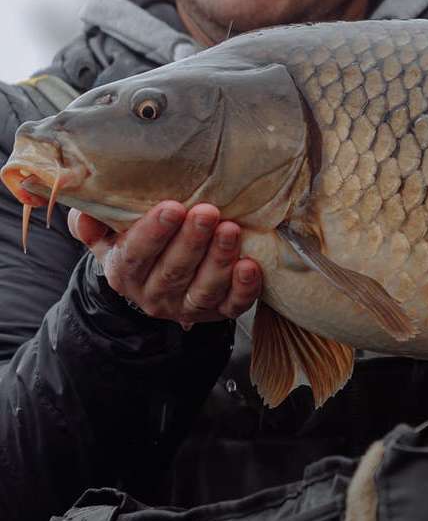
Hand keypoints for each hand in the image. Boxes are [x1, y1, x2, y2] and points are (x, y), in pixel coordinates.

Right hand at [69, 202, 261, 326]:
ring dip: (219, 260)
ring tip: (231, 231)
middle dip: (192, 241)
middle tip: (207, 212)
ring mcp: (187, 306)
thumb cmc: (136, 242)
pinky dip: (243, 288)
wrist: (158, 279)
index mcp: (124, 273)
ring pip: (204, 289)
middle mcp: (155, 295)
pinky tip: (250, 266)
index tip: (172, 207)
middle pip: (173, 271)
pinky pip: (232, 306)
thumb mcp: (107, 233)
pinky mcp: (218, 312)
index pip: (135, 256)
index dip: (153, 233)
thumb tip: (84, 215)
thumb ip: (91, 223)